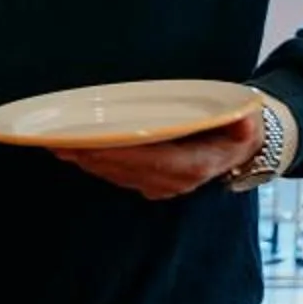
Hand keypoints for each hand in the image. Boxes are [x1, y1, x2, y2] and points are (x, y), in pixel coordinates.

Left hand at [55, 113, 261, 201]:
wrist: (241, 150)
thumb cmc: (237, 128)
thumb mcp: (246, 122)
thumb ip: (243, 121)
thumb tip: (246, 117)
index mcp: (195, 167)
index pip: (151, 161)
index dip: (119, 155)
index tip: (91, 146)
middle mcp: (174, 181)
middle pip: (125, 170)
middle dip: (91, 157)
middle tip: (58, 141)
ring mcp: (161, 186)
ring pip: (116, 175)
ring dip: (86, 162)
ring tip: (56, 145)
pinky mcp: (150, 184)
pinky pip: (117, 176)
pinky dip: (94, 165)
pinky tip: (72, 152)